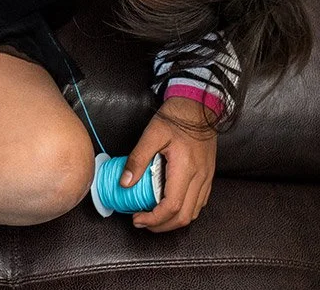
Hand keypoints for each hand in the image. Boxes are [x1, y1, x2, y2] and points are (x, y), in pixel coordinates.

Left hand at [121, 97, 217, 231]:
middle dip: (161, 225)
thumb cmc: (175, 118)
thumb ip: (138, 159)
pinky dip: (183, 211)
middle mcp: (200, 178)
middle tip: (142, 222)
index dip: (154, 218)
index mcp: (185, 169)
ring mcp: (207, 178)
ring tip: (153, 217)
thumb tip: (124, 183)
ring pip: (193, 212)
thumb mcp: (151, 134)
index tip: (137, 218)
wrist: (199, 106)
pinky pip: (199, 202)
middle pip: (184, 216)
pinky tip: (168, 206)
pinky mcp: (208, 176)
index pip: (171, 206)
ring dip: (173, 221)